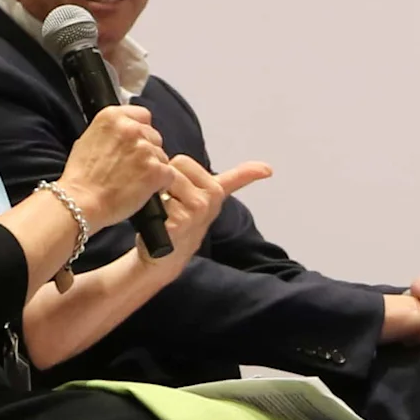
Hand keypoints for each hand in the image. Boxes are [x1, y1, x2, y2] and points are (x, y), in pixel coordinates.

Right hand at [53, 103, 168, 223]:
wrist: (81, 201)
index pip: (142, 116)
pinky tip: (144, 190)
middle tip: (132, 168)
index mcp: (113, 117)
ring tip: (134, 181)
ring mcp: (145, 149)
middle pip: (154, 136)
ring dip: (153, 168)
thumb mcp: (87, 140)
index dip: (141, 132)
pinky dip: (161, 184)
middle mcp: (131, 128)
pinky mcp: (156, 170)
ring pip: (162, 156)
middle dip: (147, 152)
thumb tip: (123, 135)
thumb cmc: (80, 178)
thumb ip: (111, 132)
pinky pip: (168, 174)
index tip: (136, 144)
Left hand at [150, 154, 268, 257]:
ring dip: (156, 196)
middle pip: (173, 167)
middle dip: (164, 182)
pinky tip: (158, 224)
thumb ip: (238, 178)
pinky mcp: (180, 222)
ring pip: (164, 181)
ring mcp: (196, 211)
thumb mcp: (212, 196)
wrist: (163, 257)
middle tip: (168, 205)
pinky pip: (157, 201)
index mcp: (216, 189)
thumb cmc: (182, 223)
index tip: (190, 192)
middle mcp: (210, 199)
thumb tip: (268, 168)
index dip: (174, 175)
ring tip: (163, 214)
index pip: (183, 161)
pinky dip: (150, 211)